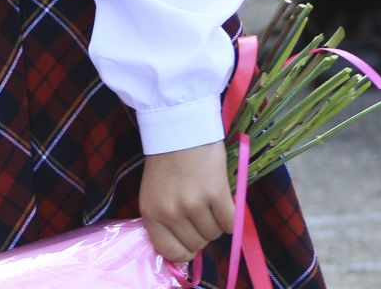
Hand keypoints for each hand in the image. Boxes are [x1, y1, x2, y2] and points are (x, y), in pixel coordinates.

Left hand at [140, 141, 234, 262]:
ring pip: (214, 234)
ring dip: (215, 222)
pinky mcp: (215, 193)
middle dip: (201, 232)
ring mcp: (192, 203)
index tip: (190, 240)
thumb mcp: (155, 194)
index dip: (185, 250)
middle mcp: (170, 211)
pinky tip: (221, 200)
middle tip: (199, 211)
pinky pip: (229, 222)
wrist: (180, 129)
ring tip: (207, 200)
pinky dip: (230, 216)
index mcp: (151, 213)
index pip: (170, 252)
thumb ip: (164, 221)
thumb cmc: (166, 162)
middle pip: (196, 244)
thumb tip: (184, 251)